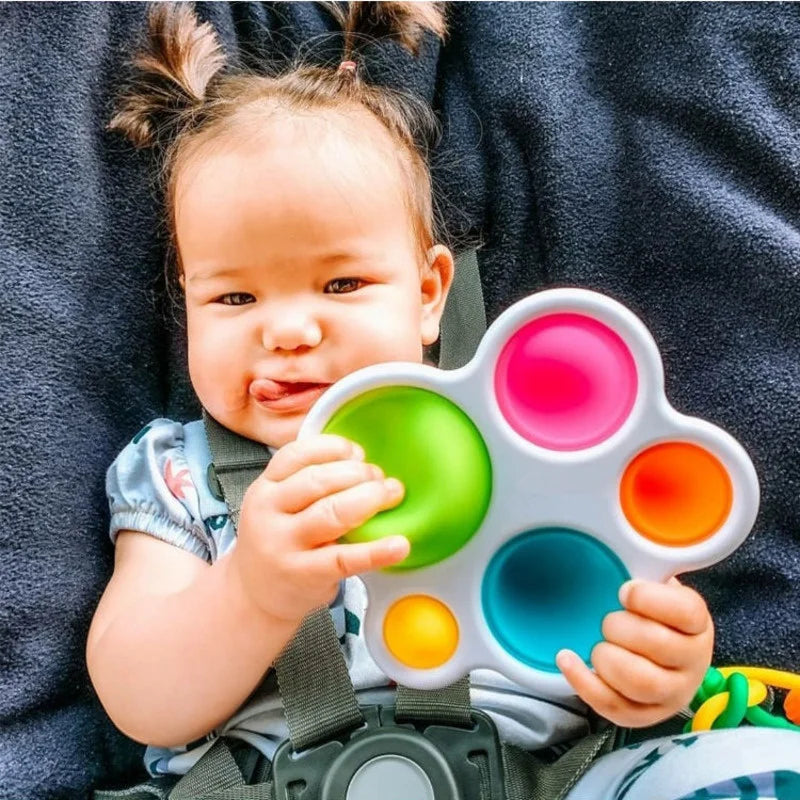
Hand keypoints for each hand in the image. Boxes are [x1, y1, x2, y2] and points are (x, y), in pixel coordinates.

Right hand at [229, 434, 407, 623]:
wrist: (254, 597)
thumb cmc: (278, 541)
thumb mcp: (278, 505)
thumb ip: (306, 482)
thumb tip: (364, 461)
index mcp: (265, 488)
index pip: (297, 455)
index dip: (334, 448)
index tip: (359, 453)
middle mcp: (269, 513)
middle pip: (318, 481)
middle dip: (358, 474)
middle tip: (381, 479)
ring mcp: (284, 546)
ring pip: (331, 513)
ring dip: (369, 499)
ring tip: (391, 495)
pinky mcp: (304, 575)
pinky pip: (344, 559)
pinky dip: (376, 551)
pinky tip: (398, 545)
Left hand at [556, 577, 712, 727]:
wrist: (662, 656)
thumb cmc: (652, 615)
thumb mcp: (655, 587)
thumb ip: (645, 570)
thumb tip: (620, 542)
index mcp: (697, 624)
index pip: (685, 611)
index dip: (647, 598)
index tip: (623, 591)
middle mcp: (694, 662)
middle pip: (657, 644)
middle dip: (619, 626)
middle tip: (609, 620)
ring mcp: (673, 693)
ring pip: (640, 682)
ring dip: (607, 658)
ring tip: (598, 646)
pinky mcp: (648, 716)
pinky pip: (615, 707)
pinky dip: (584, 682)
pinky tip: (567, 659)